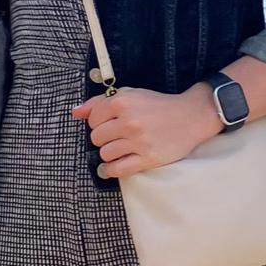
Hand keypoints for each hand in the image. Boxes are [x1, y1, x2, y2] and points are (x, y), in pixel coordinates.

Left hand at [72, 86, 220, 177]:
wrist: (191, 116)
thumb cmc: (158, 105)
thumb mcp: (130, 94)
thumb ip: (99, 102)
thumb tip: (75, 113)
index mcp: (122, 102)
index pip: (92, 119)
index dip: (98, 123)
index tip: (109, 124)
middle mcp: (129, 121)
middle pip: (96, 138)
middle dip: (103, 138)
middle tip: (116, 137)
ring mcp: (138, 141)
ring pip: (105, 154)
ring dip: (109, 154)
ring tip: (120, 149)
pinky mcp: (148, 158)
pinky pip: (118, 170)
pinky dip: (111, 170)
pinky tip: (112, 167)